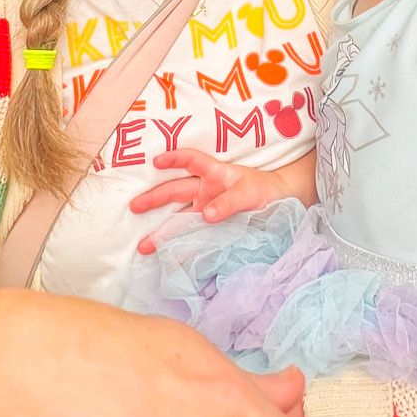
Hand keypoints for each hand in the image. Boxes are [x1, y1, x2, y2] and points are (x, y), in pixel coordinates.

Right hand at [130, 149, 303, 253]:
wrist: (282, 205)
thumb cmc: (266, 191)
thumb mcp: (250, 192)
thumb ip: (229, 202)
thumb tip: (205, 214)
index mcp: (214, 174)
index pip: (190, 160)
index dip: (173, 158)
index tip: (156, 161)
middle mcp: (206, 190)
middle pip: (174, 190)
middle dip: (153, 199)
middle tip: (134, 207)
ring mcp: (206, 209)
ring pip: (178, 217)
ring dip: (161, 230)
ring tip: (144, 245)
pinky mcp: (211, 227)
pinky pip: (192, 235)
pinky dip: (180, 246)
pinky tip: (168, 258)